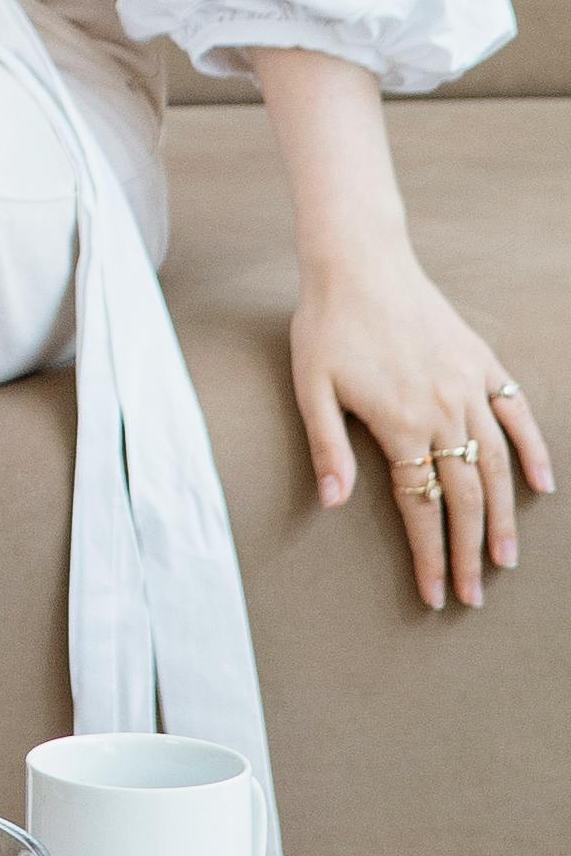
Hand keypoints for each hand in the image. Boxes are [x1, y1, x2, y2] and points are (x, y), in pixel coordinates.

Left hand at [293, 249, 554, 611]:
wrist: (359, 260)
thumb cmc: (326, 324)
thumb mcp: (311, 385)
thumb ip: (326, 446)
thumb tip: (334, 502)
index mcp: (400, 424)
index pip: (422, 507)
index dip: (431, 556)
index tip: (438, 594)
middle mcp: (444, 411)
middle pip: (466, 496)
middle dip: (470, 552)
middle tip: (475, 595)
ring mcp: (469, 387)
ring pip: (497, 464)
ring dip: (505, 515)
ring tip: (507, 558)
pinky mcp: (483, 362)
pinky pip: (517, 412)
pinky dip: (535, 450)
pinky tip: (543, 486)